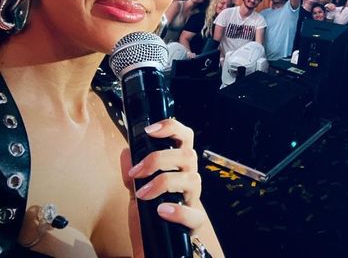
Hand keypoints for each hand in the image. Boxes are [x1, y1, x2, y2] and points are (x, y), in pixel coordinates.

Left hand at [121, 119, 207, 254]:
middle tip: (138, 171)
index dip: (171, 128)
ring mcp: (193, 199)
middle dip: (160, 159)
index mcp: (178, 167)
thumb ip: (132, 172)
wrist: (155, 246)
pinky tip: (161, 211)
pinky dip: (178, 211)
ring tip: (143, 194)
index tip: (150, 131)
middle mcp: (189, 179)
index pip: (184, 138)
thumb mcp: (137, 191)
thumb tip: (126, 151)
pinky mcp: (194, 223)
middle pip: (188, 155)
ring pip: (193, 179)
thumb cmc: (150, 214)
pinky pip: (194, 214)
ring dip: (164, 183)